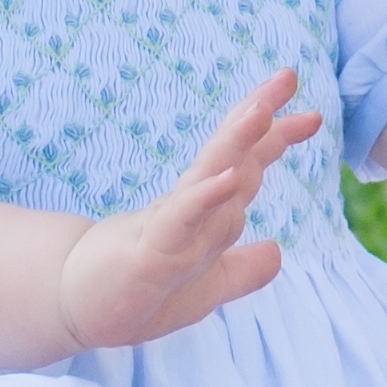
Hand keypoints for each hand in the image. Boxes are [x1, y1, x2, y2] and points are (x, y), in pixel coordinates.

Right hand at [52, 72, 317, 350]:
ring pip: (206, 176)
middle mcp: (186, 209)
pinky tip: (230, 177)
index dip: (274, 140)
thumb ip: (240, 271)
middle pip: (228, 155)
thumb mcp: (203, 289)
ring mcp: (166, 225)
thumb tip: (277, 254)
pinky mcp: (149, 252)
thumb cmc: (135, 294)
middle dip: (258, 115)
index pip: (242, 167)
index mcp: (201, 214)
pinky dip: (205, 197)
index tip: (311, 116)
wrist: (75, 312)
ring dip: (235, 142)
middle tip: (287, 75)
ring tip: (262, 111)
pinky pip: (181, 219)